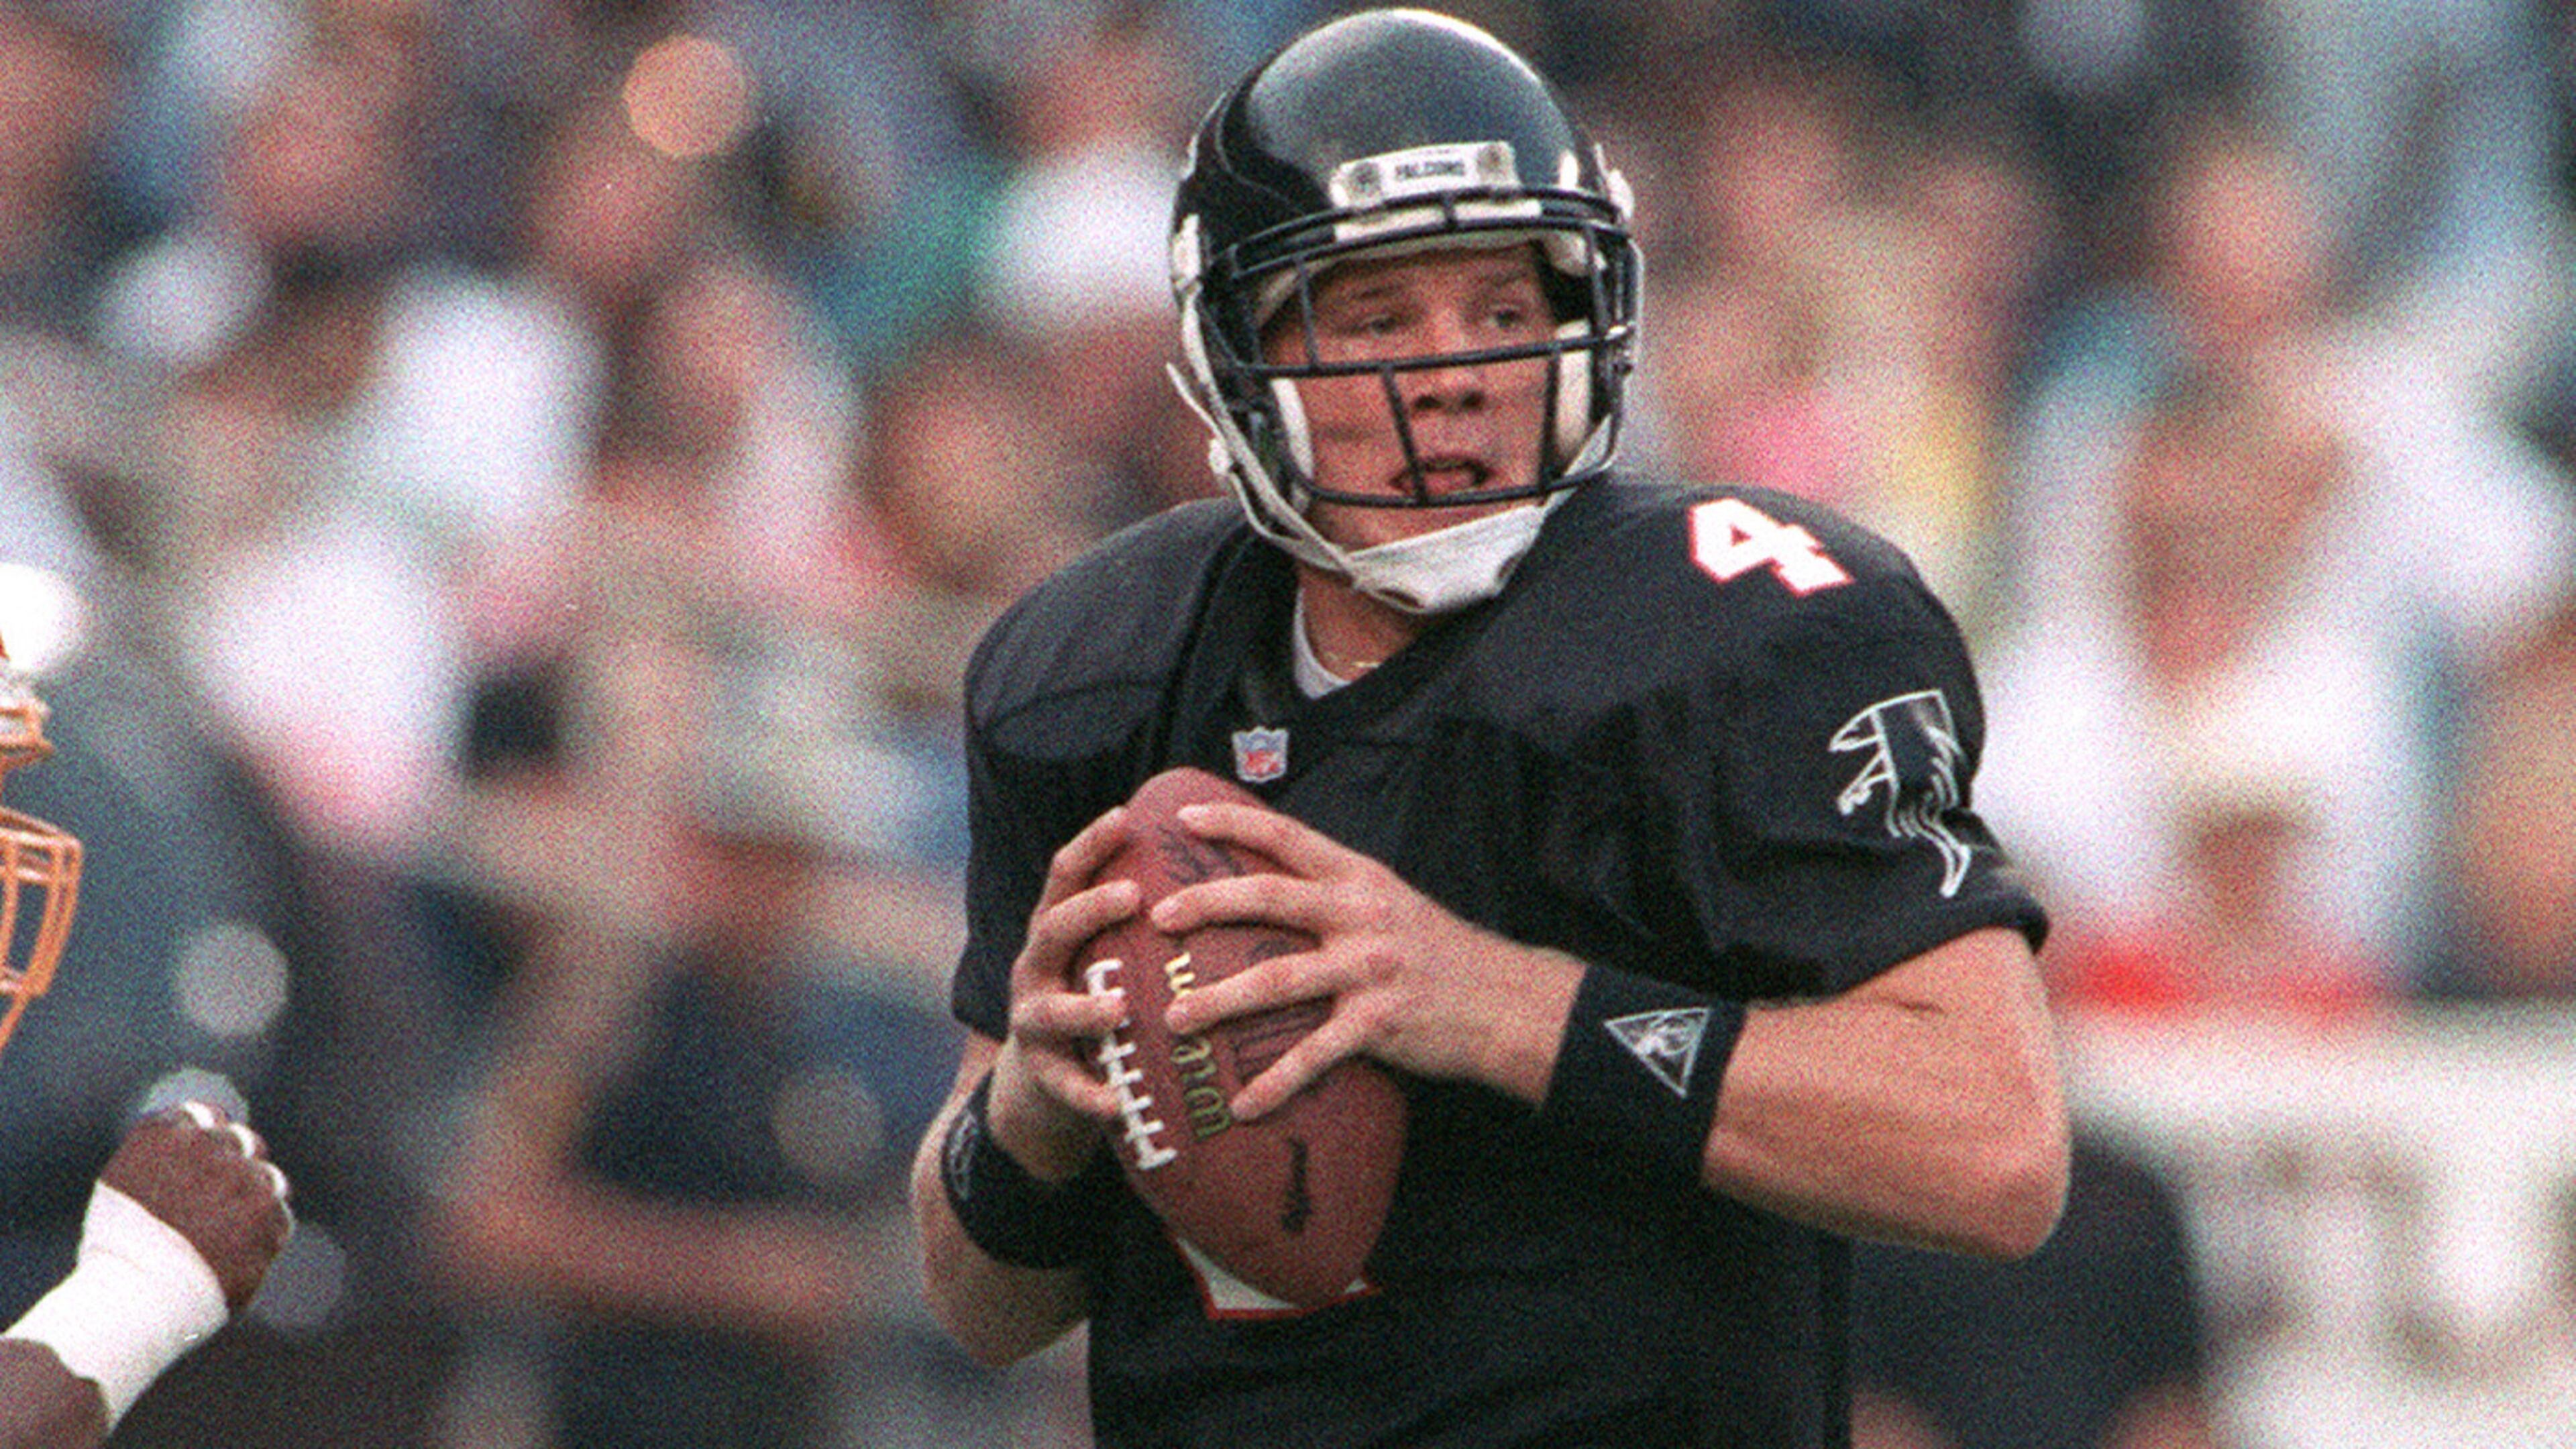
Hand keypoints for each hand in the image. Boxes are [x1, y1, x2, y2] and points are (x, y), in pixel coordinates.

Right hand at [98, 1103, 292, 1311]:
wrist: (134, 1297)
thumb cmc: (118, 1254)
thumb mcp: (123, 1188)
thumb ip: (163, 1159)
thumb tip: (192, 1147)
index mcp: (165, 1134)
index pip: (205, 1116)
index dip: (210, 1142)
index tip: (207, 1164)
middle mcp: (208, 1145)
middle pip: (243, 1142)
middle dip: (237, 1168)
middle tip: (220, 1206)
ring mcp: (242, 1175)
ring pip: (268, 1178)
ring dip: (254, 1202)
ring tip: (224, 1239)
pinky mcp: (268, 1210)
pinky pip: (279, 1217)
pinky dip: (263, 1237)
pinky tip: (236, 1259)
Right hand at [985, 805, 1143, 1181]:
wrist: (1045, 1083)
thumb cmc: (1099, 999)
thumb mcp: (1111, 953)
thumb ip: (1144, 919)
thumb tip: (1225, 867)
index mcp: (1059, 929)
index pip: (1068, 875)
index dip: (1092, 843)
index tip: (1126, 815)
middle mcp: (1038, 966)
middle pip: (1053, 927)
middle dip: (1090, 910)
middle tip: (1133, 896)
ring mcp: (1033, 1020)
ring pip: (1050, 1009)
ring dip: (1084, 1009)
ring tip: (1118, 1007)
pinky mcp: (1042, 1074)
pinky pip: (1064, 1086)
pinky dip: (1090, 1094)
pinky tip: (1117, 1103)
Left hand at [1154, 802, 1583, 1118]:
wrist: (1505, 1002)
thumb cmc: (1439, 954)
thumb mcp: (1391, 903)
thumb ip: (1336, 894)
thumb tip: (1270, 889)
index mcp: (1359, 878)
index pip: (1286, 837)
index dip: (1232, 823)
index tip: (1180, 819)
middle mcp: (1361, 915)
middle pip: (1269, 898)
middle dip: (1207, 904)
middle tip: (1157, 917)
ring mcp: (1369, 969)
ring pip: (1277, 978)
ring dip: (1219, 1001)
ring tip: (1173, 1017)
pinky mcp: (1378, 1022)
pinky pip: (1314, 1054)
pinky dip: (1276, 1082)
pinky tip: (1244, 1104)